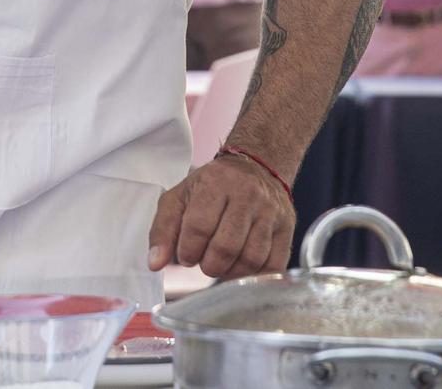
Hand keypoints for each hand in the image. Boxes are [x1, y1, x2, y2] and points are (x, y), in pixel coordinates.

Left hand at [148, 154, 294, 280]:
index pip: (198, 228)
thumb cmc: (212, 186)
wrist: (257, 166)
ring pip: (250, 259)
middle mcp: (247, 194)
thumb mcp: (180, 196)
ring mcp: (270, 211)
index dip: (187, 251)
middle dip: (208, 265)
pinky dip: (254, 275)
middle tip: (204, 261)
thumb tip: (154, 264)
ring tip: (221, 263)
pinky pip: (273, 265)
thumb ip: (163, 229)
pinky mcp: (287, 227)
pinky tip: (241, 267)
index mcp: (215, 183)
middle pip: (225, 248)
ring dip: (230, 272)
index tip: (185, 255)